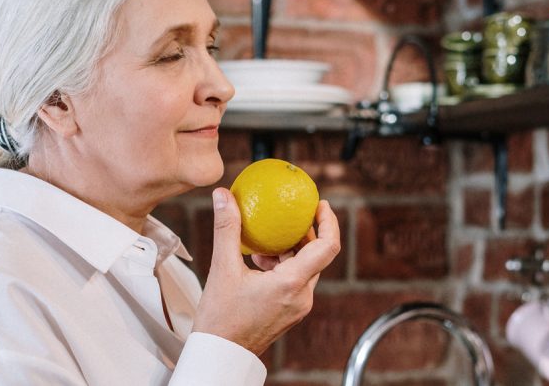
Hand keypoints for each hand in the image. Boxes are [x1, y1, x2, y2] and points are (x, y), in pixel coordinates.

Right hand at [191, 188, 340, 355]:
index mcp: (291, 284)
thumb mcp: (222, 268)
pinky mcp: (290, 312)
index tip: (320, 205)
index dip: (328, 222)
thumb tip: (224, 196)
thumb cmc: (221, 318)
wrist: (220, 353)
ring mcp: (297, 307)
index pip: (327, 247)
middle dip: (304, 233)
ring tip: (264, 243)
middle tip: (289, 215)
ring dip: (289, 250)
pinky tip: (259, 261)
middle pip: (316, 256)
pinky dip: (283, 266)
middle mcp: (301, 296)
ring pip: (304, 269)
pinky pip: (295, 281)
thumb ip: (227, 228)